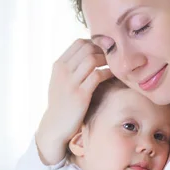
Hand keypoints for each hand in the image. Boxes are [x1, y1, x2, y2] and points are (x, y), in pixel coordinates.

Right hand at [36, 39, 112, 164]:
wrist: (55, 126)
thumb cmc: (62, 104)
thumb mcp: (60, 82)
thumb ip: (71, 67)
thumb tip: (89, 53)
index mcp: (59, 65)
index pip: (79, 43)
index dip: (94, 44)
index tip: (103, 52)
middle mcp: (63, 71)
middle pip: (87, 48)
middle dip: (102, 51)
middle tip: (112, 59)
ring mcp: (71, 83)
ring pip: (92, 59)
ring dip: (106, 60)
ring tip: (114, 66)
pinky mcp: (81, 95)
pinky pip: (98, 76)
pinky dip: (108, 72)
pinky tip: (113, 76)